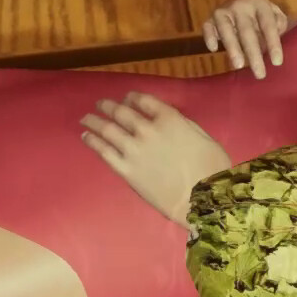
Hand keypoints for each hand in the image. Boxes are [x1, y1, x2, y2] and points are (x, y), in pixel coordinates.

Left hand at [80, 92, 231, 223]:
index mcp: (169, 118)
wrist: (200, 198)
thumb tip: (169, 121)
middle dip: (109, 105)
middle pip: (121, 112)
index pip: (143, 100)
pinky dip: (93, 141)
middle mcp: (147, 129)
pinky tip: (85, 136)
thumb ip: (182, 125)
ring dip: (94, 120)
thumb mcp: (202, 136)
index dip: (132, 97)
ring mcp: (133, 150)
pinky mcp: (126, 170)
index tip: (126, 98)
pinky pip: (104, 151)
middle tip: (100, 104)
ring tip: (85, 118)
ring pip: (107, 129)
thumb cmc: (211, 167)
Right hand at [203, 0, 288, 78]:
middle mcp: (240, 4)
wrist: (244, 6)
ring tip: (239, 66)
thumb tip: (277, 36)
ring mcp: (224, 10)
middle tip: (260, 74)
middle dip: (254, 53)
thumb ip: (281, 26)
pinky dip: (209, 37)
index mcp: (260, 3)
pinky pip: (207, 27)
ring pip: (226, 29)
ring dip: (233, 48)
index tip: (277, 63)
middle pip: (247, 31)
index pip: (268, 24)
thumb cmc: (264, 18)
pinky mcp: (211, 18)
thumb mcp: (277, 17)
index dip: (273, 43)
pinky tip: (214, 49)